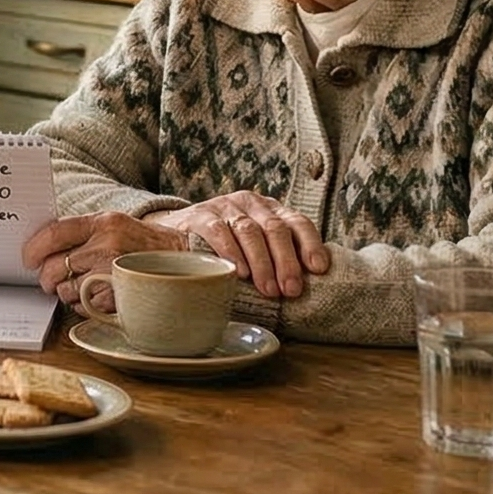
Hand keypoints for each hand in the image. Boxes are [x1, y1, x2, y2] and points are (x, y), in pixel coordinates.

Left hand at [21, 213, 185, 309]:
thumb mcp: (115, 225)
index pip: (54, 233)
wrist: (188, 258)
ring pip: (67, 290)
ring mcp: (115, 272)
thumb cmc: (144, 244)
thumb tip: (45, 247)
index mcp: (103, 222)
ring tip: (82, 286)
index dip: (34, 248)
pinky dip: (85, 306)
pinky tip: (98, 297)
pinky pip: (86, 307)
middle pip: (55, 266)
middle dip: (47, 277)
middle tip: (50, 280)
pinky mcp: (123, 297)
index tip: (27, 258)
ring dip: (68, 293)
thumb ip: (83, 233)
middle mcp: (108, 245)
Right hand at [143, 192, 329, 298]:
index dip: (310, 244)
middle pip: (275, 228)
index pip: (297, 222)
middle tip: (291, 290)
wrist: (175, 233)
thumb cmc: (225, 246)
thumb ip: (276, 257)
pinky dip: (231, 252)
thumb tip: (305, 286)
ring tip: (268, 289)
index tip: (317, 269)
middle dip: (286, 261)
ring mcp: (224, 206)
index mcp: (270, 210)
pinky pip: (218, 231)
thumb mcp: (254, 245)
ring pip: (249, 231)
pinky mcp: (199, 214)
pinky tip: (238, 272)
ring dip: (262, 262)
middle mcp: (250, 203)